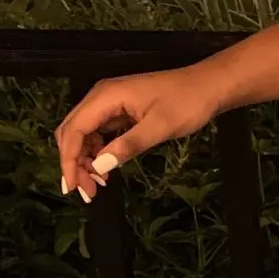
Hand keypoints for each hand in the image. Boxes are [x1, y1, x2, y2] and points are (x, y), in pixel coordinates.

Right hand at [56, 66, 221, 202]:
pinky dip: (98, 151)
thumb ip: (128, 145)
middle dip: (74, 162)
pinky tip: (105, 169)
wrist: (209, 85)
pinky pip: (99, 132)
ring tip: (96, 185)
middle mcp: (101, 96)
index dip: (69, 160)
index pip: (74, 130)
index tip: (74, 187)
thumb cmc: (188, 102)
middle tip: (85, 192)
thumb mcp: (160, 127)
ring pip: (84, 133)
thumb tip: (99, 167)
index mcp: (106, 96)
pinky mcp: (120, 109)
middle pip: (73, 131)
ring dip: (85, 159)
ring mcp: (110, 102)